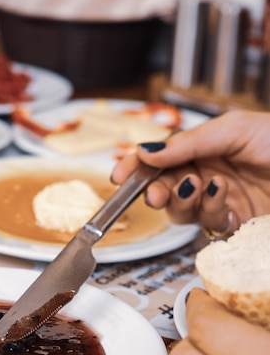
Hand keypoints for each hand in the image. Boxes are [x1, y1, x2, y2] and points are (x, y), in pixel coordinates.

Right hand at [111, 110, 269, 233]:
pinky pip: (208, 225)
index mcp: (202, 148)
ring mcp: (219, 200)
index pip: (161, 159)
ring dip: (183, 200)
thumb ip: (187, 143)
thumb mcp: (232, 130)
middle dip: (154, 191)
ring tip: (200, 185)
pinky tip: (222, 195)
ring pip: (181, 210)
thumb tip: (146, 151)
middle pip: (164, 188)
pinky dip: (209, 210)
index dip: (137, 168)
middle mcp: (206, 174)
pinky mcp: (235, 223)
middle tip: (153, 193)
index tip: (120, 175)